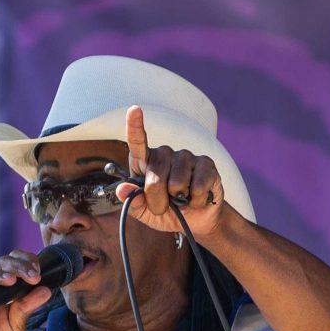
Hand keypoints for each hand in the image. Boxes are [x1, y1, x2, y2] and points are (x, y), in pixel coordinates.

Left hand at [115, 105, 226, 240]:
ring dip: (179, 202)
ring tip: (182, 201)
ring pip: (177, 183)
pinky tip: (198, 199)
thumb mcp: (144, 213)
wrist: (195, 220)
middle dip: (158, 201)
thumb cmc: (166, 212)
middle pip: (155, 178)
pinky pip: (198, 187)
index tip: (134, 110)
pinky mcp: (206, 164)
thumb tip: (123, 188)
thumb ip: (132, 202)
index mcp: (145, 161)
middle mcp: (165, 153)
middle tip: (164, 207)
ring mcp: (186, 156)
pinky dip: (196, 201)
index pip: (138, 141)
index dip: (135, 125)